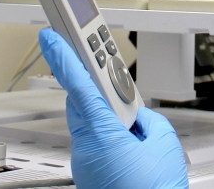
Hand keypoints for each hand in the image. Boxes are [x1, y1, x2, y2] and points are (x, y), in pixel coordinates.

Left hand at [39, 28, 187, 188]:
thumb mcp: (163, 142)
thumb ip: (146, 117)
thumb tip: (135, 113)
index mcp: (102, 134)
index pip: (77, 85)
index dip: (63, 58)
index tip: (50, 38)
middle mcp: (86, 149)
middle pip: (84, 103)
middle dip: (101, 89)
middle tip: (115, 82)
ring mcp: (85, 164)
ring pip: (90, 124)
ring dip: (110, 117)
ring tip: (137, 130)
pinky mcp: (88, 174)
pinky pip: (95, 143)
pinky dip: (110, 136)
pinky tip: (131, 146)